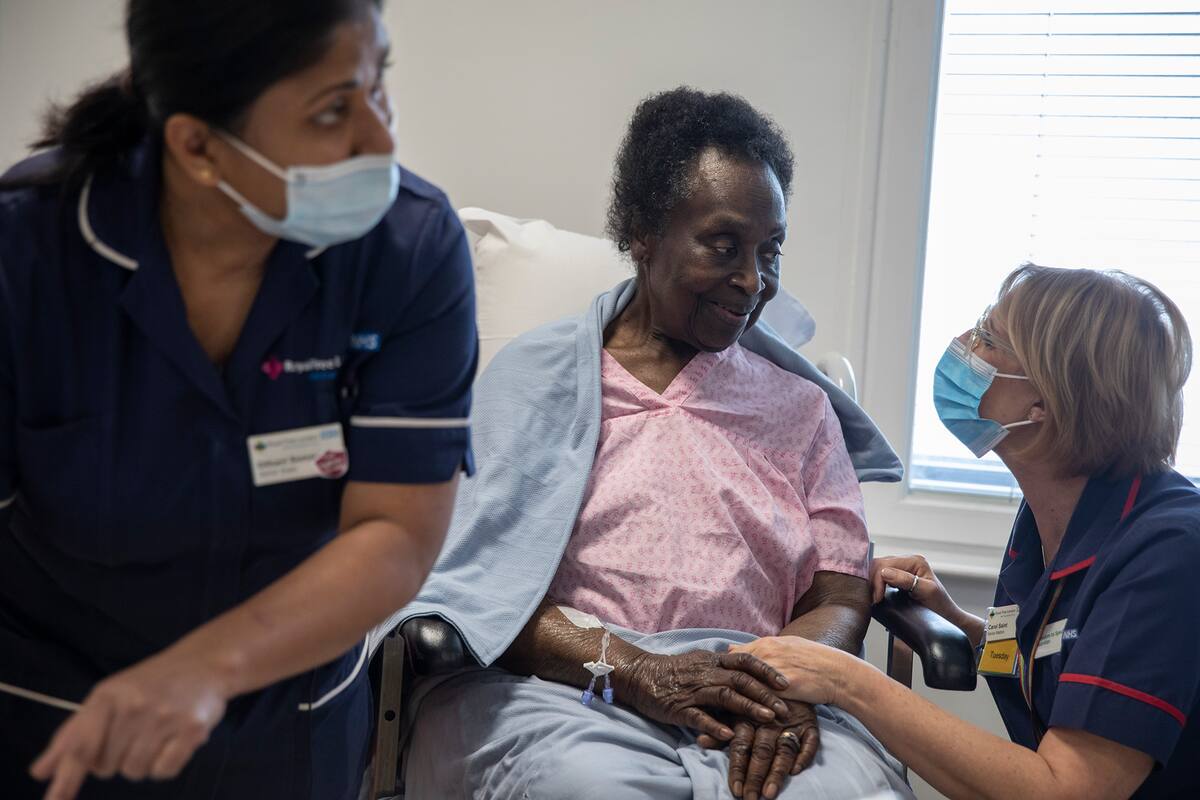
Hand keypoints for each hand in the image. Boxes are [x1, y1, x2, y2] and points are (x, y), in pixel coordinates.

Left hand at [29, 649, 230, 799]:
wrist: (205, 663)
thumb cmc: (151, 683)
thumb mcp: (108, 698)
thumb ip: (73, 735)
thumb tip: (40, 772)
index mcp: (108, 696)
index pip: (81, 746)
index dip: (66, 779)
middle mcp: (135, 706)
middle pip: (107, 766)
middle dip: (115, 759)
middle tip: (133, 732)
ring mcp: (165, 717)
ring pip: (135, 772)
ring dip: (141, 762)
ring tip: (155, 734)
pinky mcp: (192, 729)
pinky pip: (164, 771)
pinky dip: (164, 764)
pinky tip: (173, 741)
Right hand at [622, 650, 790, 742]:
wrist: (640, 675)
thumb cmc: (674, 671)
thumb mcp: (701, 662)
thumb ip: (723, 666)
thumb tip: (749, 671)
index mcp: (713, 662)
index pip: (745, 661)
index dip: (766, 671)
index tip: (786, 682)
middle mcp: (706, 673)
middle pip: (740, 680)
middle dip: (765, 693)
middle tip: (785, 707)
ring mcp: (693, 691)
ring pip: (725, 696)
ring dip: (748, 707)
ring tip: (767, 718)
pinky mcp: (679, 708)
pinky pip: (699, 717)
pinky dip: (715, 726)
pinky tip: (730, 735)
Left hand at [697, 699, 819, 799]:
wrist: (786, 670)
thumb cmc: (753, 692)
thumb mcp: (734, 706)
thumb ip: (719, 725)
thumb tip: (701, 741)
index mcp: (748, 716)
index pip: (741, 746)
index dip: (738, 768)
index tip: (735, 790)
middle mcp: (769, 720)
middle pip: (762, 751)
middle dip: (756, 776)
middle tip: (750, 798)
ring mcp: (791, 722)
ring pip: (784, 749)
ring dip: (777, 772)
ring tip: (770, 793)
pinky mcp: (810, 722)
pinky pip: (811, 742)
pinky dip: (805, 756)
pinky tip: (796, 771)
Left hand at [729, 636, 849, 706]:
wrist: (836, 673)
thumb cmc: (815, 659)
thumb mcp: (787, 645)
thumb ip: (762, 649)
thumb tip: (733, 648)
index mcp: (766, 643)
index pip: (735, 655)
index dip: (727, 669)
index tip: (722, 678)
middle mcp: (764, 655)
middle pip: (733, 669)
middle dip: (724, 682)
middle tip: (717, 693)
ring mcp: (769, 672)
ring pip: (741, 685)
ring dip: (732, 696)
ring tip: (724, 707)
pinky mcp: (777, 690)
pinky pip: (755, 700)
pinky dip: (746, 707)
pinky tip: (740, 716)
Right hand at [870, 555, 965, 626]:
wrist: (946, 615)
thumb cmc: (941, 605)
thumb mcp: (926, 592)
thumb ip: (906, 580)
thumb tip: (885, 572)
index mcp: (916, 561)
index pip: (886, 564)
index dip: (878, 581)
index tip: (877, 599)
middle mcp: (908, 560)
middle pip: (880, 564)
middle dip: (872, 581)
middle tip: (872, 600)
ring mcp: (903, 567)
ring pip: (877, 569)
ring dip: (872, 582)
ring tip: (872, 598)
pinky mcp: (898, 575)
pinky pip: (880, 575)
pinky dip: (875, 584)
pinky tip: (875, 594)